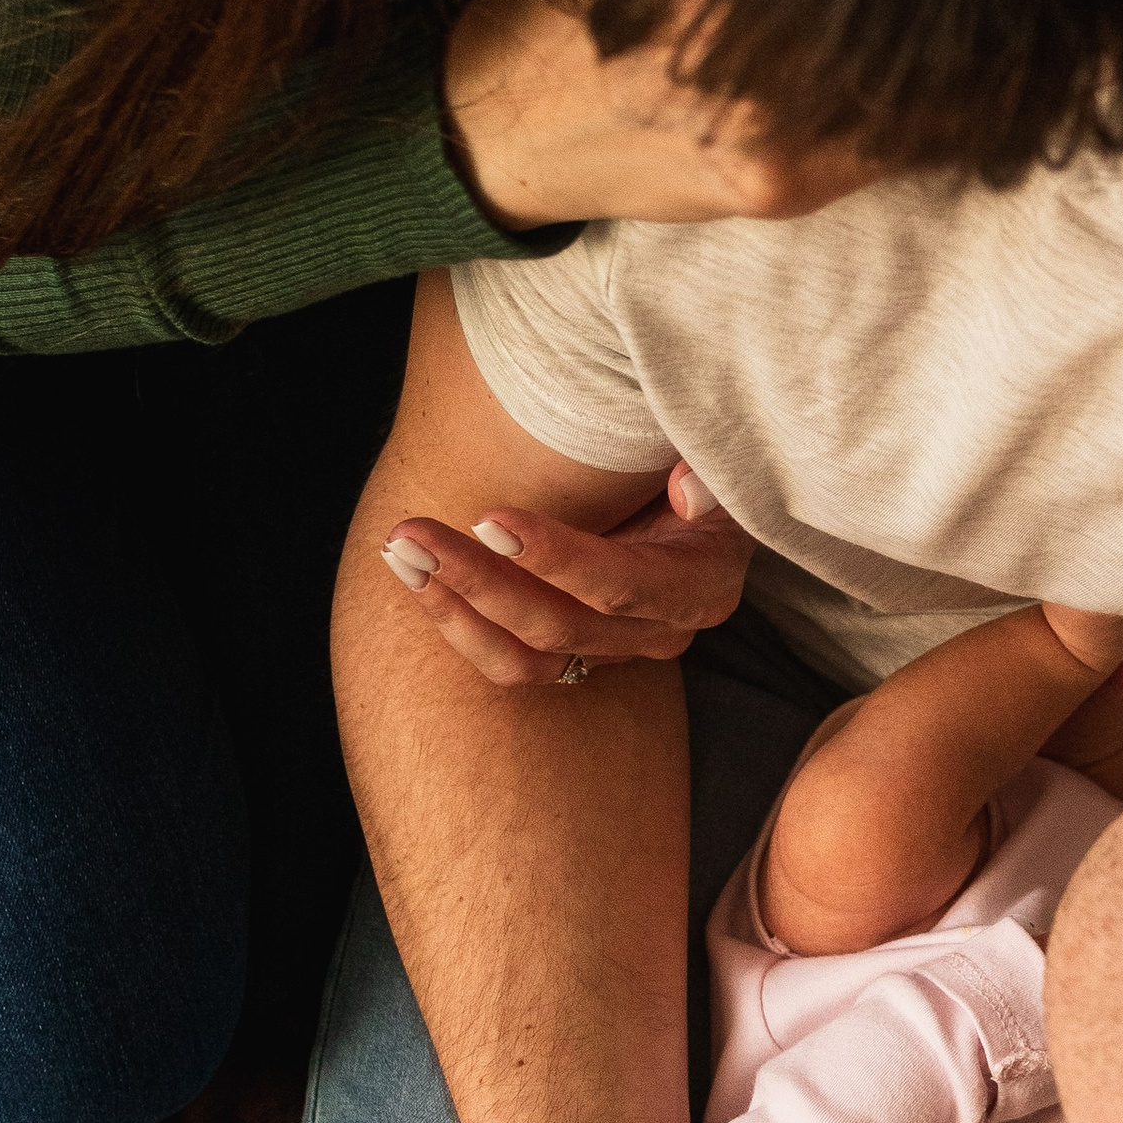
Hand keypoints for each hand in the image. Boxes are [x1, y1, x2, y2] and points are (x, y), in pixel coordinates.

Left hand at [379, 466, 751, 685]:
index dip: (556, 559)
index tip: (489, 520)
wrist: (699, 505)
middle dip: (479, 580)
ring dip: (454, 608)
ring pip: (525, 657)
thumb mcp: (723, 461)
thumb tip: (686, 490)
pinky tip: (415, 577)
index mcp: (699, 586)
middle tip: (411, 534)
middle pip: (559, 625)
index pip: (622, 585)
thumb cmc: (704, 467)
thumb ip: (711, 472)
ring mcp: (615, 650)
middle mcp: (660, 632)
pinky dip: (458, 624)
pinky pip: (510, 661)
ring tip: (399, 552)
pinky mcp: (577, 655)